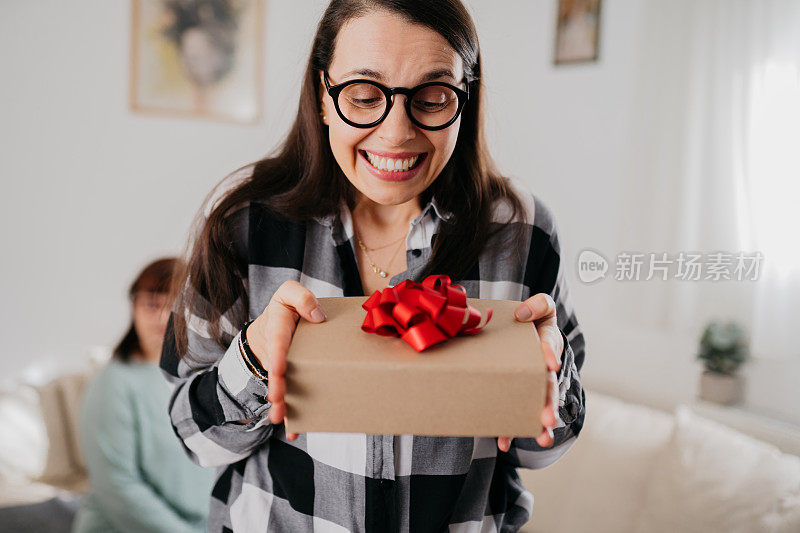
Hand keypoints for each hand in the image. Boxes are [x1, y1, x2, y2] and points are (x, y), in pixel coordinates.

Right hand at [245, 280, 326, 440]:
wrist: (277, 323)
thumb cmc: (288, 308)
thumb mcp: (289, 293)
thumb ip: (301, 297)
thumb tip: (318, 316)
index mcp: (277, 328)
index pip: (277, 341)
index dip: (276, 355)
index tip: (277, 369)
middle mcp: (277, 350)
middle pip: (275, 369)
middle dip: (276, 385)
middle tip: (276, 399)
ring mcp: (281, 367)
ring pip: (280, 387)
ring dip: (280, 404)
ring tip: (280, 420)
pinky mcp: (290, 378)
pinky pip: (290, 396)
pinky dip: (291, 415)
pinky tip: (294, 432)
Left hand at [497, 293, 562, 451]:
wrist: (525, 332)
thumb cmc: (535, 320)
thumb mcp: (542, 306)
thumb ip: (538, 304)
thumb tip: (521, 314)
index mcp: (549, 345)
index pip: (551, 348)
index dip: (550, 355)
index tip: (550, 364)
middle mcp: (543, 370)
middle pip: (548, 388)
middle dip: (549, 403)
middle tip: (549, 418)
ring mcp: (531, 385)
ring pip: (536, 406)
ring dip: (538, 424)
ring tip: (542, 438)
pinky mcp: (516, 395)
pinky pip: (514, 413)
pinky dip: (509, 428)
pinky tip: (504, 442)